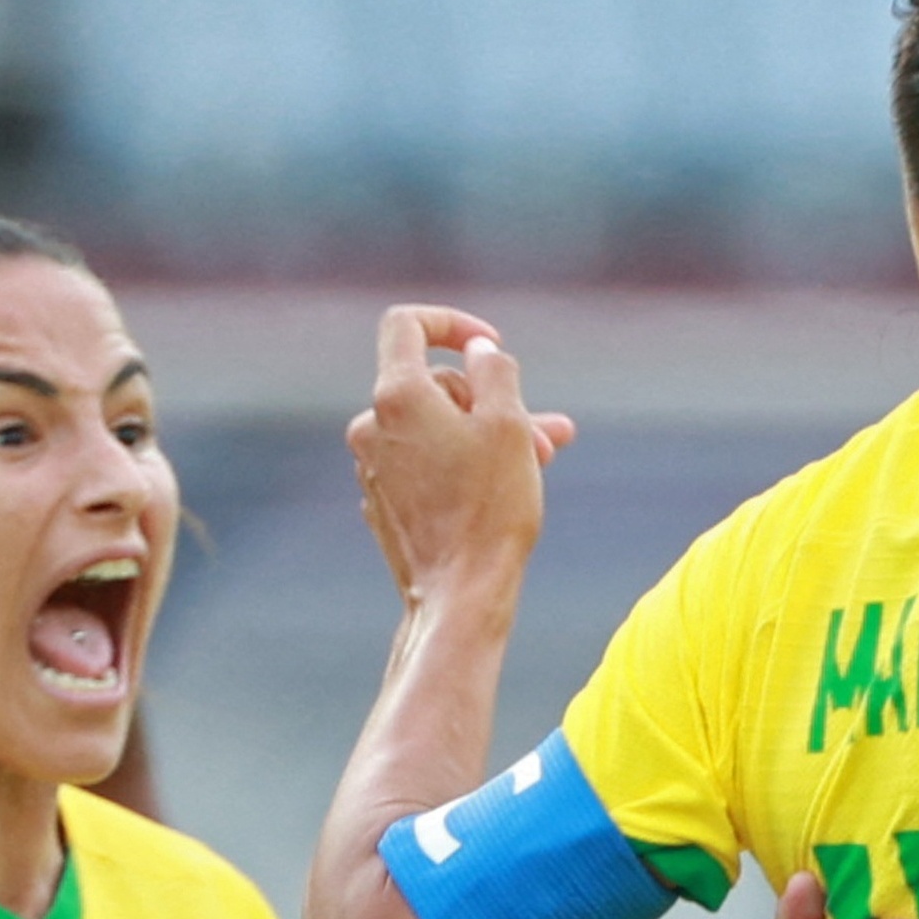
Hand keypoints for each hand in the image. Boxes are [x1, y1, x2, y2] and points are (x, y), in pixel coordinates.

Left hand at [346, 308, 575, 608]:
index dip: (451, 323)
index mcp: (397, 397)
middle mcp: (372, 427)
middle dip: (491, 402)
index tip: (490, 345)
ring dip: (487, 437)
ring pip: (437, 430)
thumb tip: (479, 352)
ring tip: (542, 460)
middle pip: (435, 386)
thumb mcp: (509, 426)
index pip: (406, 325)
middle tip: (546, 432)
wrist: (459, 595)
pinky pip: (425, 465)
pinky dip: (462, 465)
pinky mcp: (383, 502)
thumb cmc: (490, 510)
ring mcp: (373, 468)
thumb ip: (495, 372)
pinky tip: (501, 488)